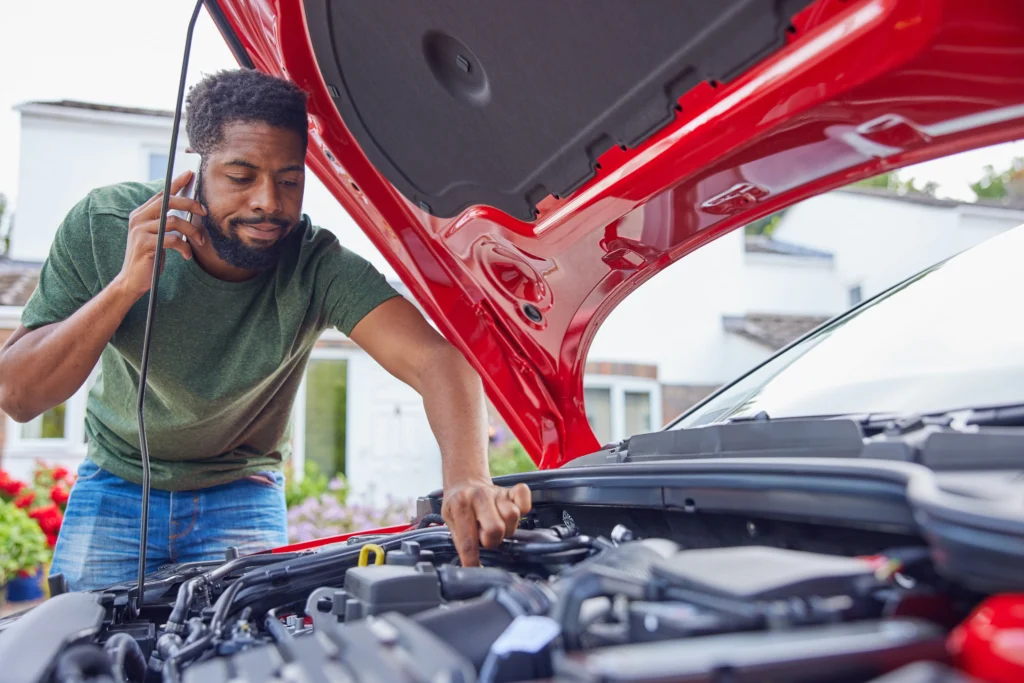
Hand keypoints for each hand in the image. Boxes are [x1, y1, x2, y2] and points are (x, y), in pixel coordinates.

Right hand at [116, 170, 207, 300]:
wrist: (133, 280)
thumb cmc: (150, 257)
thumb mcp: (159, 236)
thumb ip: (167, 223)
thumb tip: (190, 210)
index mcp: (141, 214)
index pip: (161, 194)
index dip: (176, 183)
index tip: (190, 173)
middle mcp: (138, 218)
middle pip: (169, 202)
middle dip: (190, 204)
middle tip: (204, 212)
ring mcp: (140, 230)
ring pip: (174, 221)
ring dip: (192, 231)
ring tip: (200, 241)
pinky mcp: (145, 244)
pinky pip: (172, 240)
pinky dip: (184, 247)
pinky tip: (187, 255)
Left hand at [441, 480, 531, 565]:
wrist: (464, 482)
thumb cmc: (458, 507)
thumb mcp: (449, 521)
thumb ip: (460, 541)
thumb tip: (471, 568)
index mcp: (460, 505)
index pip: (468, 541)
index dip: (472, 560)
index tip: (474, 569)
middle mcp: (479, 496)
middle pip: (495, 528)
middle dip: (492, 540)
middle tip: (486, 538)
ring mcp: (497, 492)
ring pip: (512, 515)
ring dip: (507, 528)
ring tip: (498, 527)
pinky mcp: (512, 490)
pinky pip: (524, 499)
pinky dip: (523, 507)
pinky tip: (512, 513)